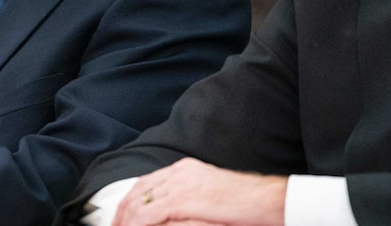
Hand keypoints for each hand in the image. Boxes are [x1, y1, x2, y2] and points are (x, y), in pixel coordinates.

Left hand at [112, 158, 286, 225]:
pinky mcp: (183, 198)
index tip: (122, 216)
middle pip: (139, 190)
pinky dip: (136, 223)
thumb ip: (191, 199)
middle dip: (123, 211)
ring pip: (139, 201)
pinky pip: (149, 213)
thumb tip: (173, 212)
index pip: (148, 182)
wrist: (268, 200)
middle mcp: (179, 172)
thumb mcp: (212, 195)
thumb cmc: (247, 203)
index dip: (131, 200)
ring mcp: (180, 183)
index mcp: (185, 169)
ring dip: (126, 219)